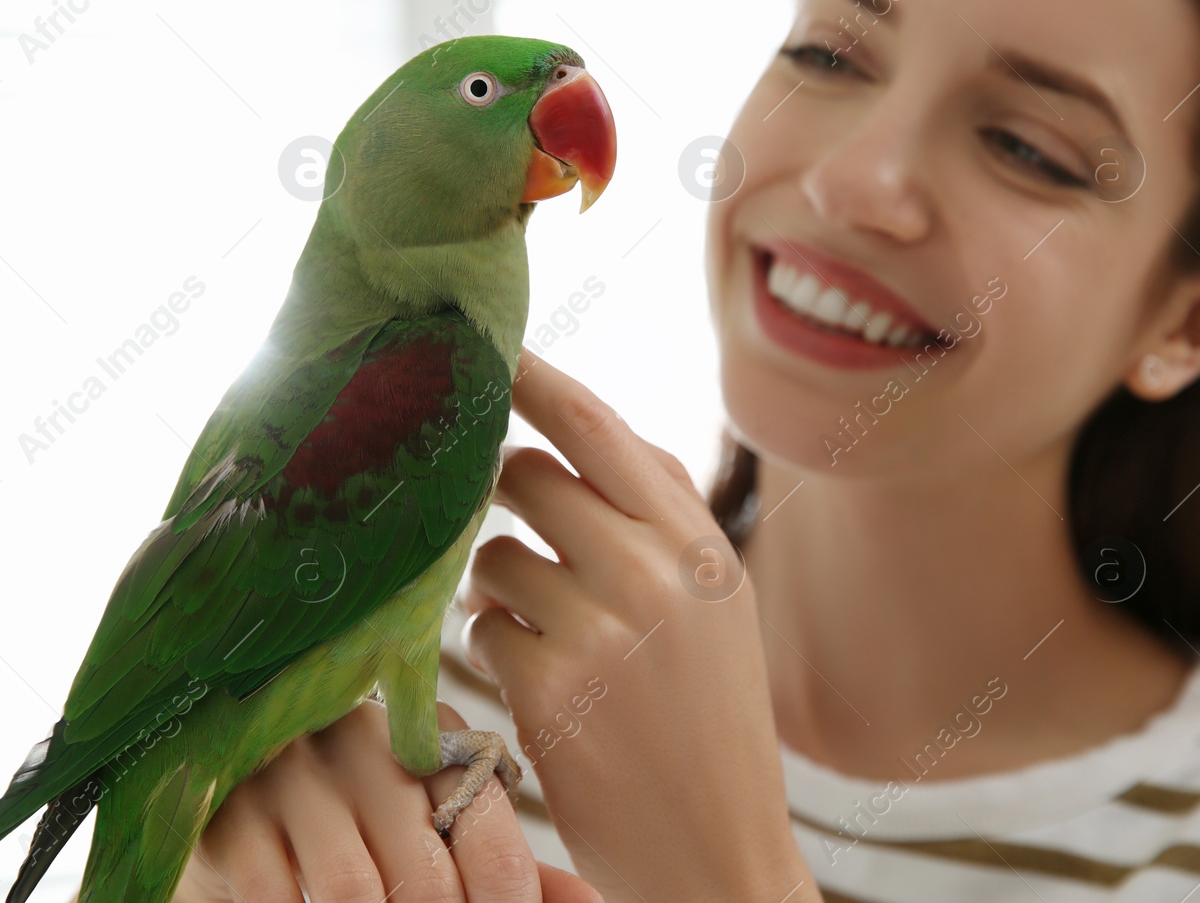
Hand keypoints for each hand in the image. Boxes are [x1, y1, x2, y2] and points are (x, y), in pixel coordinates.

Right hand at [171, 698, 602, 902]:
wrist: (223, 804)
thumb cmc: (350, 830)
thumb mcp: (431, 839)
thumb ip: (507, 872)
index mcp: (428, 738)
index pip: (490, 833)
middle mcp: (362, 738)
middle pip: (426, 875)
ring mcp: (289, 770)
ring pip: (354, 891)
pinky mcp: (227, 810)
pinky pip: (273, 895)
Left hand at [460, 349, 819, 902]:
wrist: (717, 849)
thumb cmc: (711, 717)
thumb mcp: (718, 604)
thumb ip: (662, 513)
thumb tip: (580, 428)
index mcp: (699, 543)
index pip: (598, 427)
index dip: (534, 379)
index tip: (490, 349)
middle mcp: (652, 572)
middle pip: (524, 476)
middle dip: (503, 497)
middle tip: (522, 534)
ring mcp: (598, 629)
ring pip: (491, 556)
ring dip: (502, 588)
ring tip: (552, 635)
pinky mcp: (546, 687)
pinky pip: (482, 627)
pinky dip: (499, 650)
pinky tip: (545, 689)